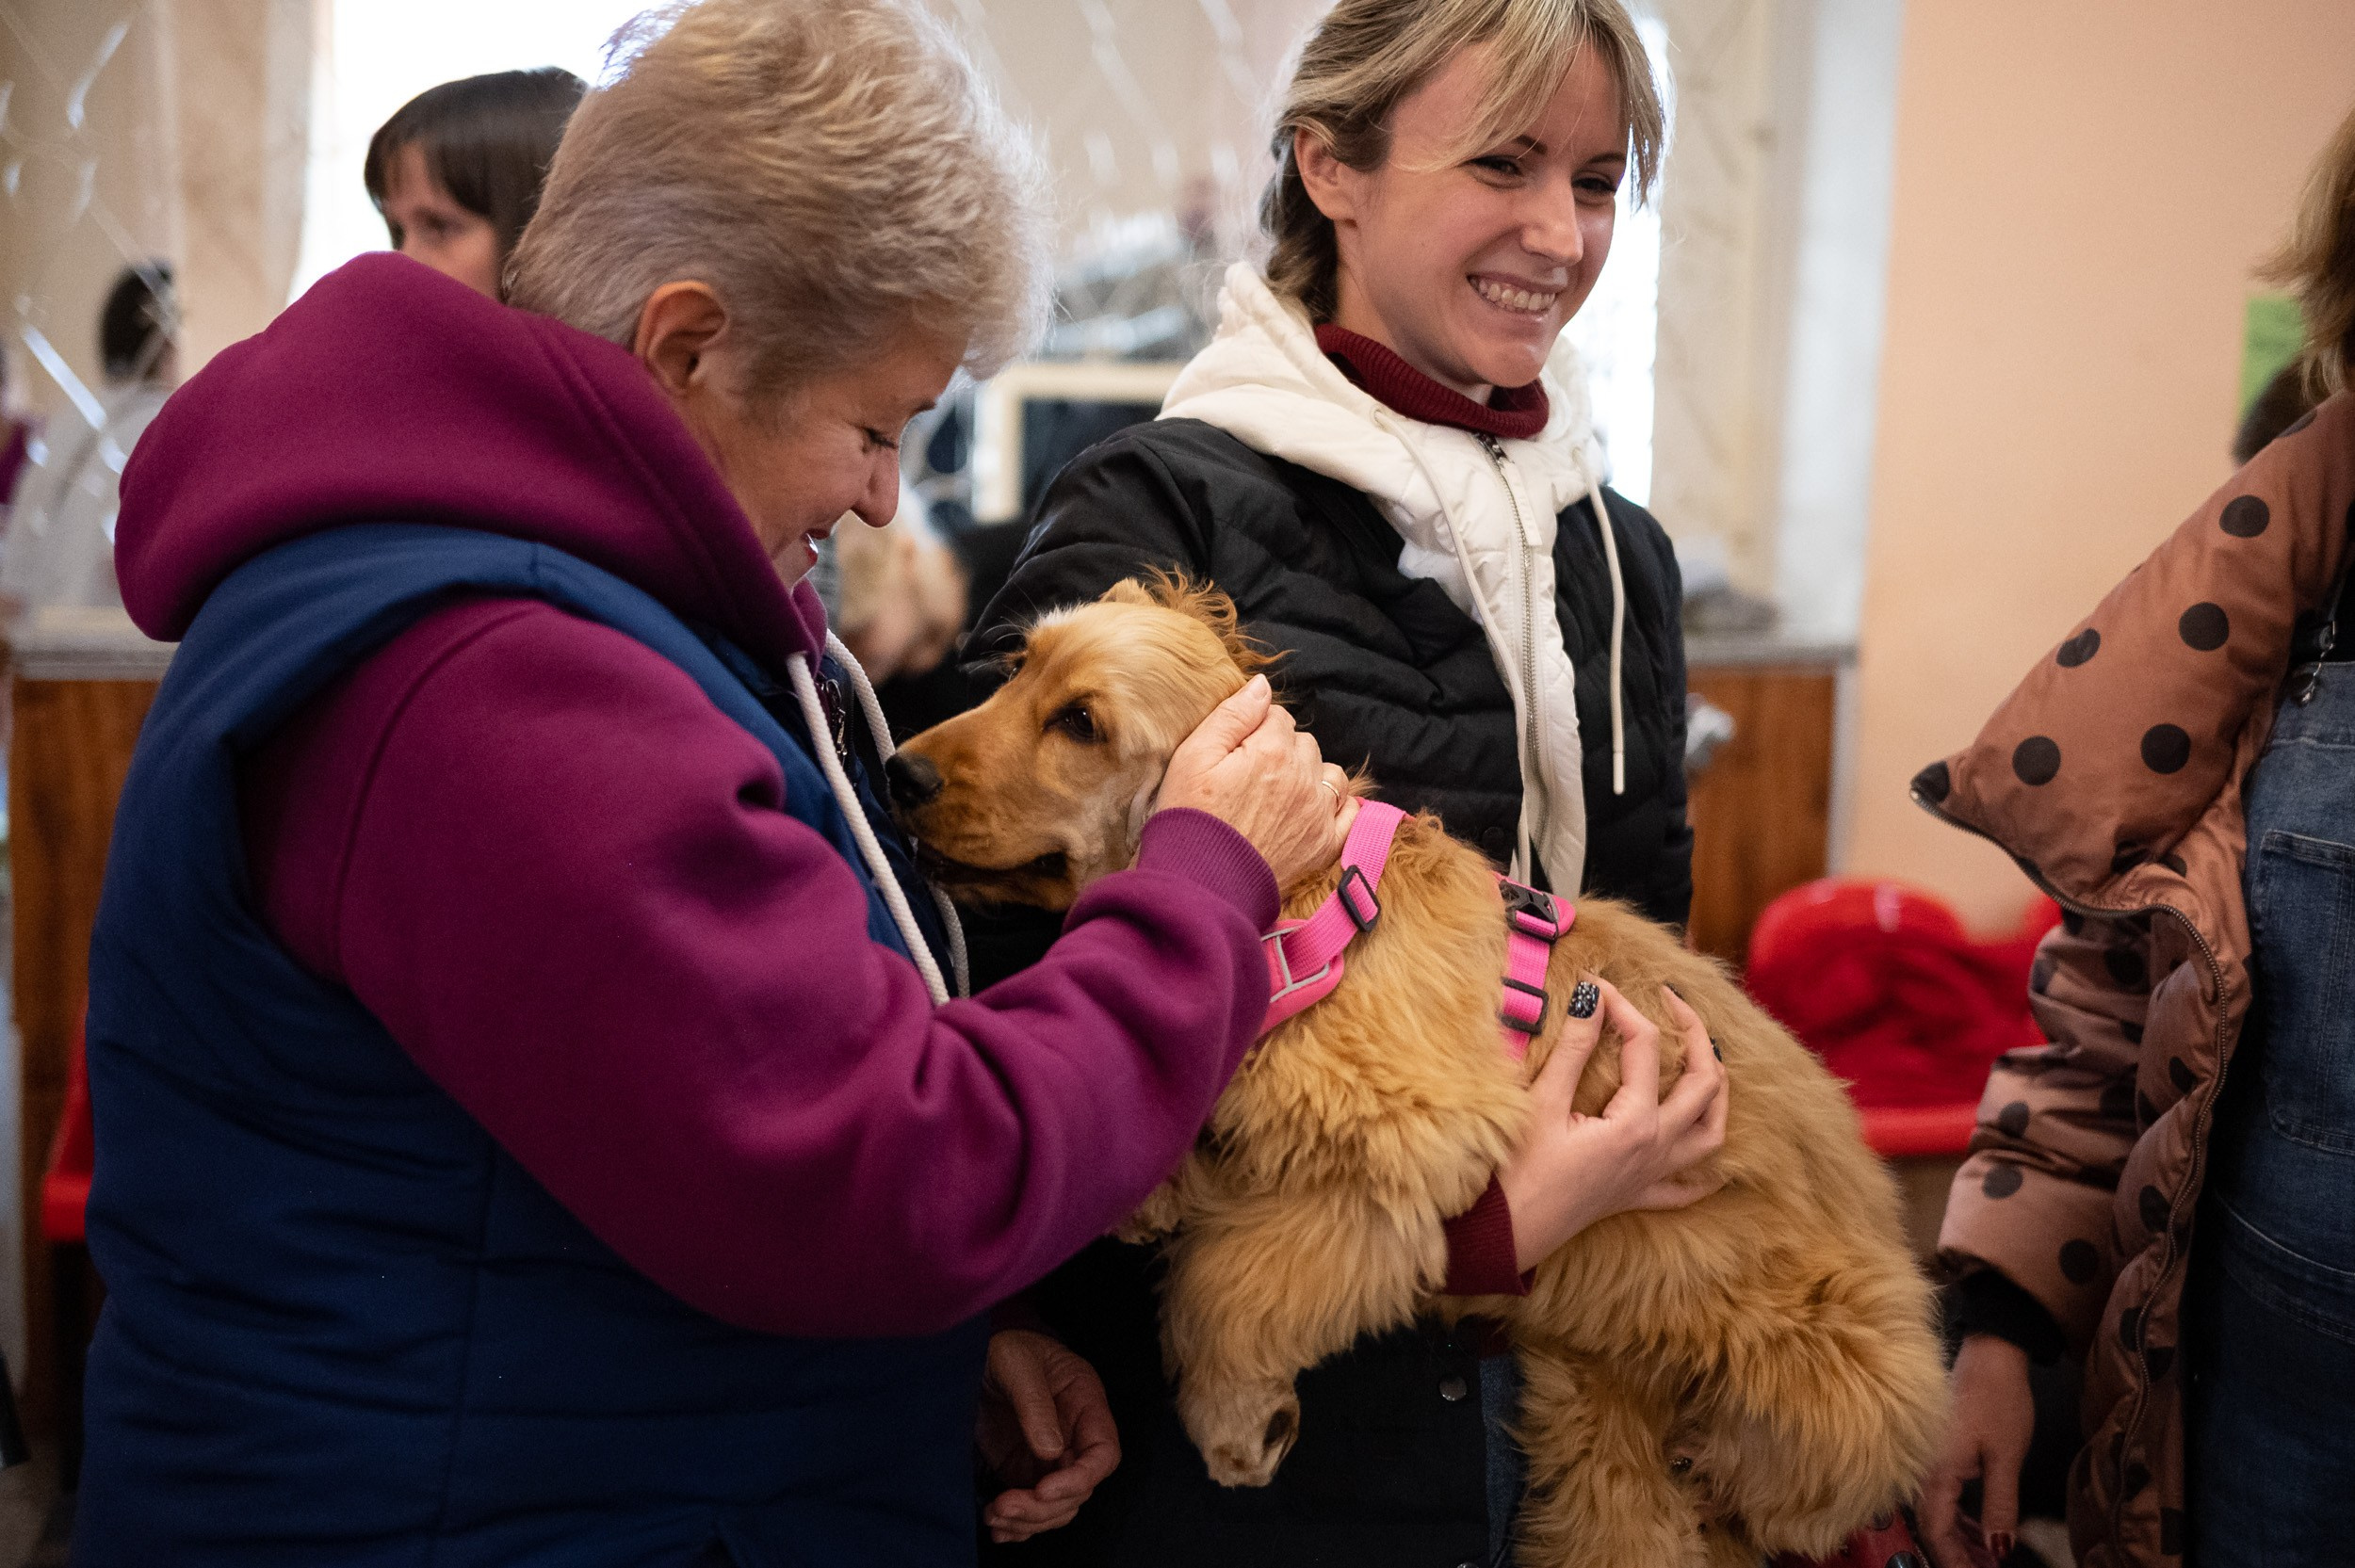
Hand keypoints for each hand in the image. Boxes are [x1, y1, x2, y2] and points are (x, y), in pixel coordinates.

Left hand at [976, 1330, 1120, 1543]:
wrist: (974, 1356)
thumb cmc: (1005, 1348)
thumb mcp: (1017, 1364)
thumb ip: (1035, 1404)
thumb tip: (1051, 1451)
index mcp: (1086, 1404)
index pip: (1103, 1453)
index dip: (1080, 1478)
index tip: (1044, 1490)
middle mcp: (1074, 1437)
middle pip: (1078, 1489)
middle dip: (1044, 1507)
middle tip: (1004, 1507)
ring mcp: (1049, 1458)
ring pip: (1057, 1506)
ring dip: (1029, 1521)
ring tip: (994, 1516)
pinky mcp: (1023, 1470)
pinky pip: (1032, 1507)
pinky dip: (1019, 1525)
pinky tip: (998, 1529)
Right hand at [1155, 674, 1356, 887]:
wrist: (1199, 885)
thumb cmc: (1189, 818)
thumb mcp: (1193, 757)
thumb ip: (1231, 715)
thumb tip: (1261, 685)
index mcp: (1272, 750)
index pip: (1277, 717)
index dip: (1254, 729)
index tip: (1235, 751)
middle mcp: (1304, 778)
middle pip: (1304, 743)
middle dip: (1281, 750)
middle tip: (1249, 775)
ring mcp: (1318, 813)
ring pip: (1330, 773)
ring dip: (1311, 775)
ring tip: (1280, 792)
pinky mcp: (1324, 845)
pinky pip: (1350, 813)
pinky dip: (1339, 805)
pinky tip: (1317, 808)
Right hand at [1497, 979, 1728, 1270]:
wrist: (1504, 1234)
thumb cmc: (1517, 1172)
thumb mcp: (1542, 1102)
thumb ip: (1574, 1049)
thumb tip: (1592, 997)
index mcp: (1634, 1124)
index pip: (1642, 1047)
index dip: (1622, 1006)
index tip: (1595, 983)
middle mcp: (1655, 1149)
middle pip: (1703, 1085)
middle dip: (1696, 1036)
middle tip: (1672, 1002)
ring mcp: (1651, 1175)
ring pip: (1712, 1132)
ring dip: (1718, 1093)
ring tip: (1707, 1059)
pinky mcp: (1636, 1195)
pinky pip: (1687, 1186)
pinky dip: (1705, 1167)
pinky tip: (1706, 1155)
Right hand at [1920, 1335, 2033, 1567]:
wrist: (1990, 1352)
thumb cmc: (1998, 1398)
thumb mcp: (2006, 1458)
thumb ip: (2000, 1507)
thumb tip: (1998, 1550)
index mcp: (1935, 1471)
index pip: (1936, 1530)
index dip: (1954, 1560)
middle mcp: (1922, 1466)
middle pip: (1932, 1525)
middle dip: (1959, 1553)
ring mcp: (1926, 1457)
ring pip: (1936, 1510)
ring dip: (1961, 1537)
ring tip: (1990, 1555)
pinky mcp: (1935, 1449)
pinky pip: (1940, 1493)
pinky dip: (1959, 1515)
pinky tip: (1980, 1526)